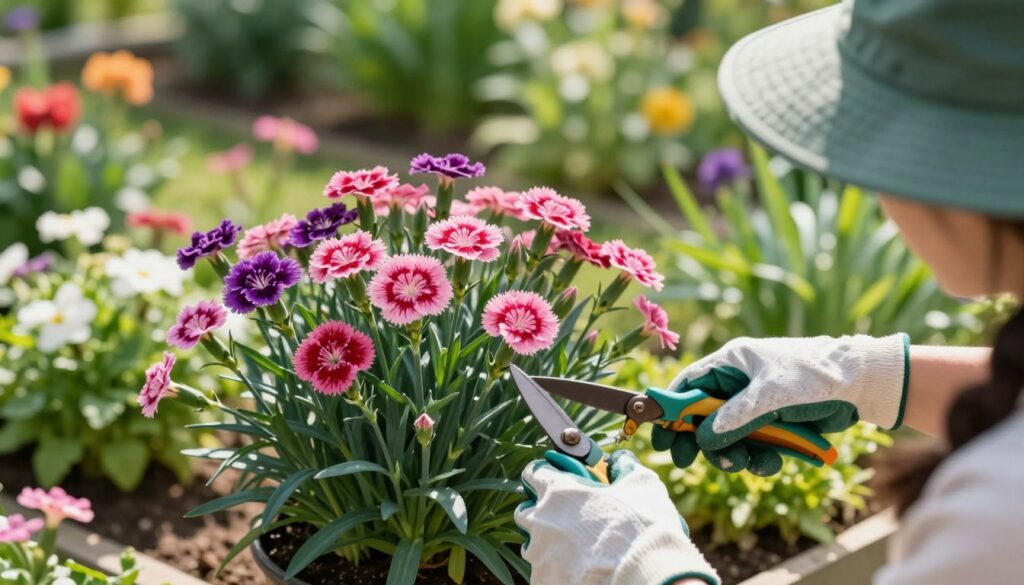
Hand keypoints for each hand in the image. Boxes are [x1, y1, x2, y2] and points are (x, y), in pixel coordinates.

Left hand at [516, 450, 718, 584]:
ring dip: (546, 542)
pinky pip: (540, 570)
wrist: (645, 575)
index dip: (545, 475)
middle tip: (566, 518)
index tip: (555, 481)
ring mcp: (539, 553)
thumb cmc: (641, 527)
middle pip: (526, 510)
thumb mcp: (640, 485)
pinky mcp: (542, 580)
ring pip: (531, 543)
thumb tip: (620, 460)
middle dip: (541, 511)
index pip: (533, 473)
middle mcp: (541, 520)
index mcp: (558, 490)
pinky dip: (553, 568)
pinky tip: (576, 568)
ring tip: (573, 548)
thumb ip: (624, 467)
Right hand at [653, 334, 907, 474]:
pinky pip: (753, 446)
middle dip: (699, 440)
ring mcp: (755, 406)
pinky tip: (773, 462)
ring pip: (727, 437)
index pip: (689, 384)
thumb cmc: (814, 375)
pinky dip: (759, 458)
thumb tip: (702, 438)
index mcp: (732, 363)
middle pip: (702, 416)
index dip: (671, 408)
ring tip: (747, 462)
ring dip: (733, 453)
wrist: (860, 385)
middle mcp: (738, 384)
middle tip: (687, 461)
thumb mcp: (770, 395)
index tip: (660, 433)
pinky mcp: (772, 425)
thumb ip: (734, 417)